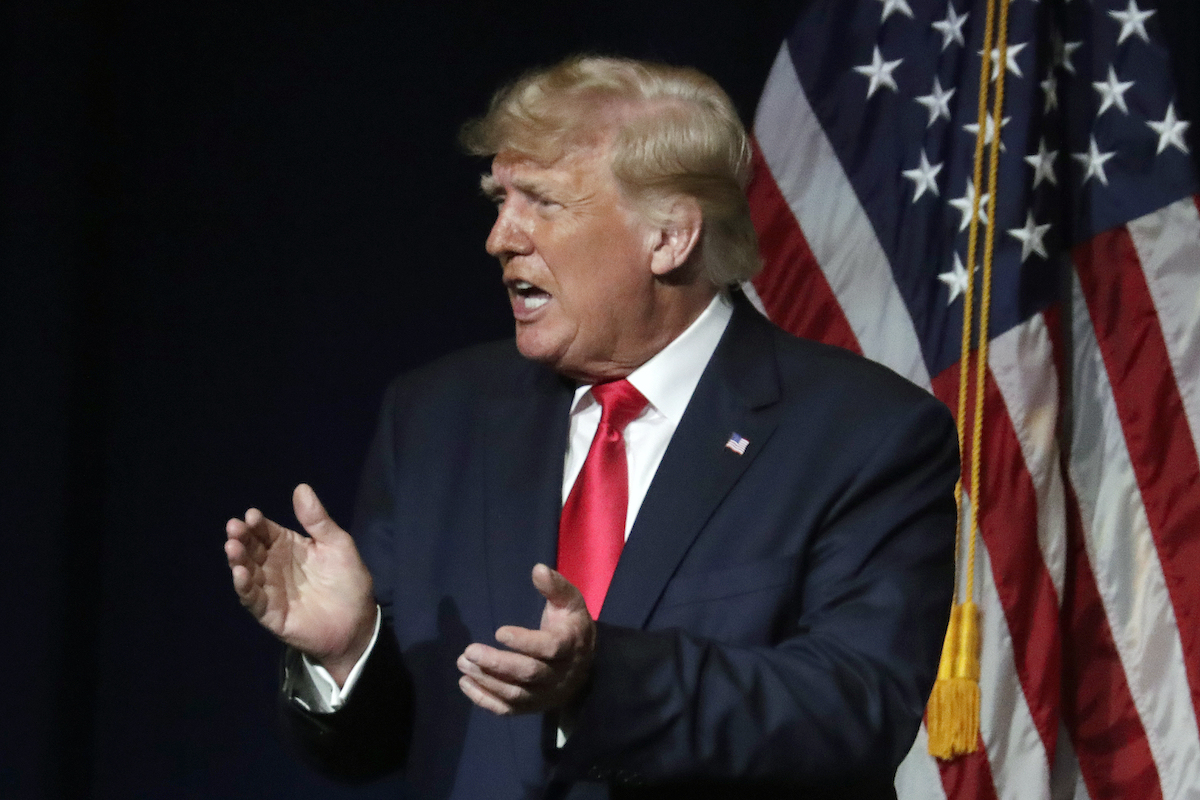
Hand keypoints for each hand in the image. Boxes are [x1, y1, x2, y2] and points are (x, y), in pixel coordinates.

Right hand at [224, 483, 375, 684]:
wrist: (358, 622)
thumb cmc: (348, 581)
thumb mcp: (337, 545)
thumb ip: (318, 521)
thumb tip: (301, 487)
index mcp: (289, 546)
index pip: (267, 531)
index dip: (258, 523)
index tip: (252, 515)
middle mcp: (274, 566)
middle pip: (252, 549)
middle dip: (242, 537)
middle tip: (234, 528)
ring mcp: (270, 589)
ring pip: (247, 571)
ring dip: (238, 559)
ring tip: (233, 547)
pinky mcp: (270, 613)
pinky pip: (252, 599)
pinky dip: (244, 587)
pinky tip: (241, 574)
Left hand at [457, 564, 594, 715]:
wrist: (584, 664)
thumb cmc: (570, 626)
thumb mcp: (569, 602)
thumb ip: (555, 586)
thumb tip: (537, 568)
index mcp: (571, 645)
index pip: (549, 648)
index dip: (524, 642)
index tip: (499, 631)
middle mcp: (560, 675)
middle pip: (528, 674)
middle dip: (496, 663)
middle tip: (469, 650)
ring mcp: (546, 695)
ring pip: (515, 694)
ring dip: (486, 680)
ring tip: (462, 663)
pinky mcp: (533, 708)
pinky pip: (508, 710)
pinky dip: (484, 700)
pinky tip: (465, 683)